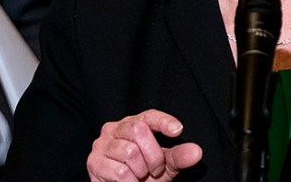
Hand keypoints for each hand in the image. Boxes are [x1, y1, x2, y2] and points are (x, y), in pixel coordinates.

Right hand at [87, 109, 202, 181]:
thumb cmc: (143, 175)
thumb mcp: (164, 166)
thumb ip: (178, 157)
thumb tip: (196, 152)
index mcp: (134, 123)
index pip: (149, 116)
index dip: (163, 121)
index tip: (178, 130)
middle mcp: (115, 128)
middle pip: (139, 131)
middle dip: (153, 155)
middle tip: (154, 170)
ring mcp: (102, 144)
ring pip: (130, 152)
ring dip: (140, 171)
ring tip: (139, 177)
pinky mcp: (94, 161)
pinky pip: (120, 171)